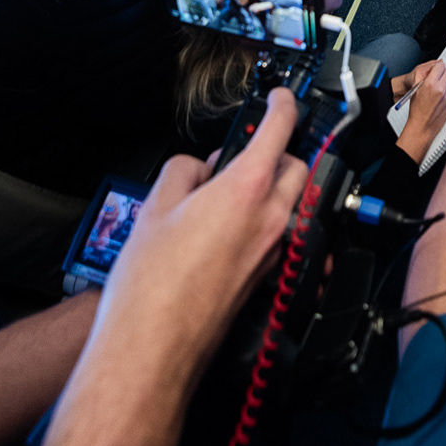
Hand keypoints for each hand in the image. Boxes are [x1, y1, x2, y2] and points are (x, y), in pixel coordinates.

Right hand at [89, 90, 307, 363]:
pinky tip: (225, 233)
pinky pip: (279, 236)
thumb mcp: (155, 206)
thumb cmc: (150, 286)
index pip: (280, 130)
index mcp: (246, 191)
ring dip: (270, 190)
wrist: (153, 347)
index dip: (282, 105)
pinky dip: (263, 223)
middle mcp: (272, 220)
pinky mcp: (268, 279)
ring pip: (290, 204)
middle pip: (295, 168)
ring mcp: (274, 253)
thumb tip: (200, 168)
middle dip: (277, 153)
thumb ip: (185, 172)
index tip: (280, 97)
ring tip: (223, 197)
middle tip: (240, 156)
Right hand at [394, 63, 445, 164]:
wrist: (422, 128)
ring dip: (443, 84)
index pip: (441, 66)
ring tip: (434, 93)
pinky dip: (445, 94)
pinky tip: (437, 101)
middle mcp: (441, 90)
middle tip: (435, 78)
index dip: (438, 66)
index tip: (436, 68)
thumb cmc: (416, 111)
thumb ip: (423, 77)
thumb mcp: (415, 90)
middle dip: (442, 73)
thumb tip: (431, 69)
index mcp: (431, 84)